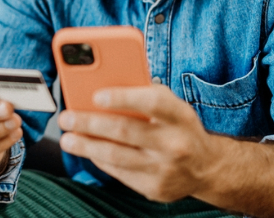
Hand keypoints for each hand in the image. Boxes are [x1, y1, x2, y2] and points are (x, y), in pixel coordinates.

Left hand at [58, 84, 222, 202]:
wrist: (207, 168)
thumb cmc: (179, 127)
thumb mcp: (173, 107)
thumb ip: (144, 94)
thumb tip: (102, 85)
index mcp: (180, 116)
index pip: (152, 102)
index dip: (122, 98)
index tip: (96, 95)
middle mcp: (174, 143)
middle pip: (125, 131)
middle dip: (89, 123)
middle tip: (66, 118)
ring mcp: (164, 168)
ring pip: (116, 156)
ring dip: (86, 146)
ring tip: (67, 139)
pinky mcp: (154, 188)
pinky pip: (119, 172)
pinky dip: (100, 160)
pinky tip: (88, 150)